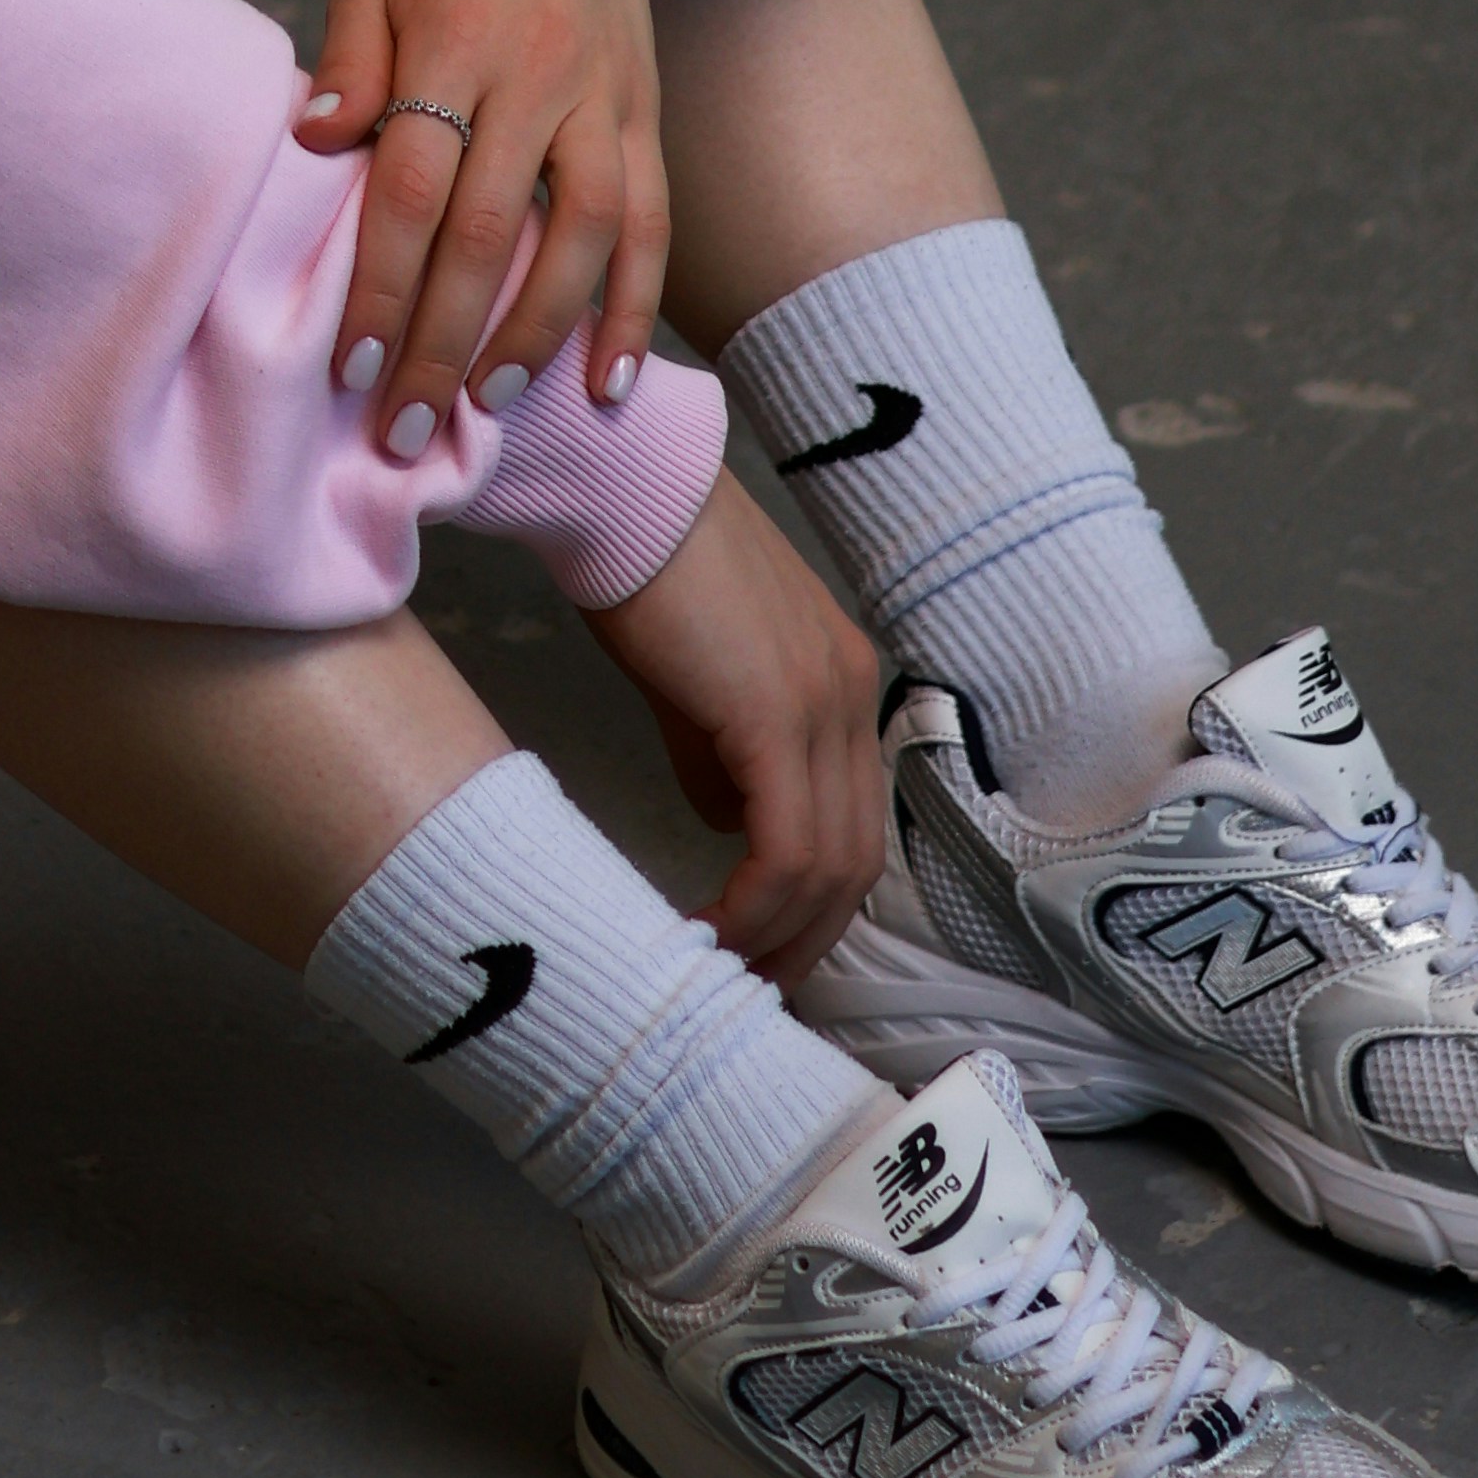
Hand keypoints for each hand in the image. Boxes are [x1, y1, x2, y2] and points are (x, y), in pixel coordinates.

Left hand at [294, 0, 679, 439]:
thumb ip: (350, 59)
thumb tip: (313, 145)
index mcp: (455, 38)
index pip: (413, 186)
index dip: (382, 286)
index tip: (351, 368)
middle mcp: (538, 73)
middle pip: (491, 231)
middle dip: (444, 343)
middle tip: (406, 432)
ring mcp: (603, 97)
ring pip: (584, 237)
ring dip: (536, 335)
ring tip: (488, 409)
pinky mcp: (644, 112)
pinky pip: (651, 222)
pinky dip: (633, 306)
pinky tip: (605, 380)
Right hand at [586, 471, 886, 984]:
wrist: (623, 488)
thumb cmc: (642, 567)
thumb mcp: (694, 676)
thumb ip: (719, 750)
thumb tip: (726, 821)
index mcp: (841, 683)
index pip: (851, 823)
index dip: (812, 904)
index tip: (760, 951)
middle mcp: (852, 696)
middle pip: (855, 861)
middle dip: (803, 941)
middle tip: (744, 989)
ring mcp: (824, 702)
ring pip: (828, 865)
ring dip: (776, 935)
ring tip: (715, 969)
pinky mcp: (777, 712)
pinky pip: (786, 846)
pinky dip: (753, 904)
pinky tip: (706, 926)